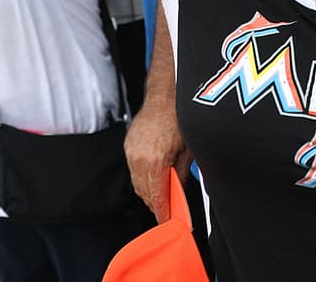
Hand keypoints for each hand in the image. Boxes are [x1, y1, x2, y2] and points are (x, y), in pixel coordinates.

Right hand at [125, 89, 190, 221]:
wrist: (164, 95)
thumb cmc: (178, 118)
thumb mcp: (187, 150)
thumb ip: (181, 174)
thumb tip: (178, 191)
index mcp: (156, 161)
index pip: (157, 196)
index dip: (162, 211)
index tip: (166, 219)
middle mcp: (140, 158)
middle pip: (145, 192)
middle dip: (155, 203)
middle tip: (166, 209)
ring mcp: (131, 152)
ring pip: (137, 183)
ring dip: (148, 191)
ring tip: (160, 194)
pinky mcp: (128, 145)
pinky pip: (133, 169)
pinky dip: (142, 177)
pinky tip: (152, 176)